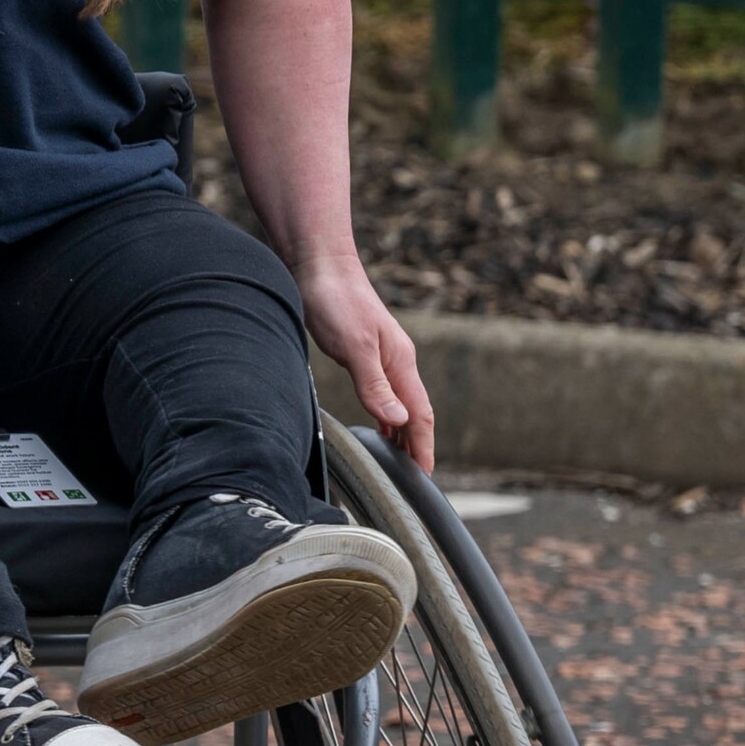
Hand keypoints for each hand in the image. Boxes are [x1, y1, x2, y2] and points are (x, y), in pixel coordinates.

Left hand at [296, 252, 434, 472]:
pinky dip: (387, 414)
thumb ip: (375, 384)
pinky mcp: (363, 353)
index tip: (425, 477)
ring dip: (403, 433)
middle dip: (418, 445)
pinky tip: (381, 423)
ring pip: (400, 403)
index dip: (424, 447)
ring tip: (401, 460)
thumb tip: (399, 421)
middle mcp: (396, 362)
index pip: (420, 415)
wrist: (319, 266)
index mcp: (400, 363)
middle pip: (415, 412)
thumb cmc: (335, 302)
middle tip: (415, 479)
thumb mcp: (354, 347)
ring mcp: (381, 357)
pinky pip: (383, 392)